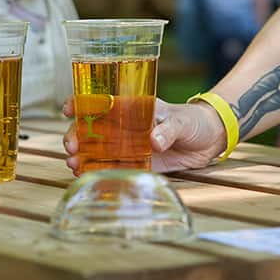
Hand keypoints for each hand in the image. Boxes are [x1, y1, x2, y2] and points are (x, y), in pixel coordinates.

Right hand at [62, 97, 226, 175]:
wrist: (211, 140)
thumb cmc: (195, 121)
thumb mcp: (182, 121)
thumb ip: (168, 129)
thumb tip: (154, 141)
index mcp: (132, 108)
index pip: (101, 101)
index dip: (80, 103)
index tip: (68, 109)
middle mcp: (125, 127)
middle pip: (92, 129)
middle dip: (76, 135)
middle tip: (71, 147)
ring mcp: (130, 146)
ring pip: (98, 150)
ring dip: (83, 157)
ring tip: (73, 165)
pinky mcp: (138, 164)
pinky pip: (115, 169)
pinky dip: (100, 173)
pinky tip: (87, 177)